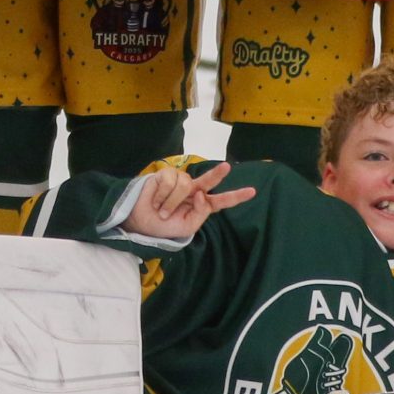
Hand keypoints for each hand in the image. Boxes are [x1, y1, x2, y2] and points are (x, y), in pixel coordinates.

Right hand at [119, 161, 256, 241]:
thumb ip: (200, 212)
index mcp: (200, 206)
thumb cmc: (163, 226)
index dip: (236, 196)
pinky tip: (155, 200)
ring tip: (161, 210)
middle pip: (208, 180)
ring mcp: (179, 182)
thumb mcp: (187, 227)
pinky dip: (161, 195)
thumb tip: (202, 193)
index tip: (252, 191)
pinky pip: (169, 181)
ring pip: (184, 185)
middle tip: (227, 167)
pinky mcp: (165, 175)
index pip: (220, 201)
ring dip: (170, 202)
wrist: (140, 222)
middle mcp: (192, 191)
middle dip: (217, 174)